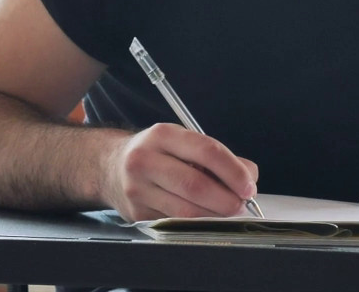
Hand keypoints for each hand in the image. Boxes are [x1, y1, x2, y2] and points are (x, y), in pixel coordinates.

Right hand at [102, 123, 258, 221]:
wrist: (109, 167)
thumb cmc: (156, 153)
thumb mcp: (182, 143)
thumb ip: (216, 156)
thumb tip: (248, 176)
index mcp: (162, 135)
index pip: (206, 151)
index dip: (232, 171)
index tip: (249, 185)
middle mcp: (145, 159)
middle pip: (195, 185)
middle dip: (226, 199)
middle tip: (241, 204)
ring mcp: (138, 189)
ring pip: (186, 210)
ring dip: (215, 216)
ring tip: (228, 212)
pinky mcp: (136, 213)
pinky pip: (175, 222)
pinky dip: (197, 223)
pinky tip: (205, 218)